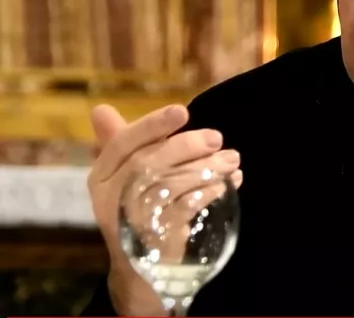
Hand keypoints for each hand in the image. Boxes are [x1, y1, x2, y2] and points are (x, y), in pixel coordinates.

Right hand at [88, 104, 242, 313]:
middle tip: (217, 138)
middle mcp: (110, 197)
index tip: (183, 111)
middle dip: (187, 145)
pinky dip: (209, 191)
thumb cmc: (137, 208)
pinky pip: (186, 208)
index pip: (122, 144)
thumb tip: (99, 109)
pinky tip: (227, 183)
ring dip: (206, 168)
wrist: (143, 266)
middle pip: (148, 162)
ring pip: (170, 184)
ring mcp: (133, 220)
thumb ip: (121, 143)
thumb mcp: (125, 175)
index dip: (152, 125)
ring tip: (232, 160)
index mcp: (101, 176)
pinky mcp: (157, 237)